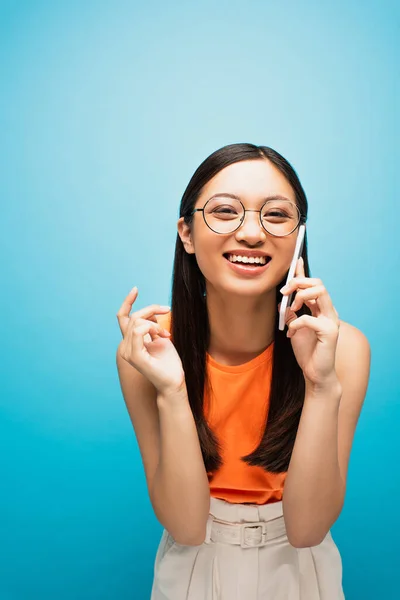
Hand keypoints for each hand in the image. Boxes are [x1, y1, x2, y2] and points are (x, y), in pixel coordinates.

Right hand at [116, 287, 185, 394]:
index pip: (123, 318)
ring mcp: (127, 352)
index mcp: (130, 342)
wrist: (174, 382)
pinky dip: (151, 328)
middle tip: (167, 310)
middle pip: (134, 316)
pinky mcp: (134, 357)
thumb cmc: (169, 363)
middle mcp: (125, 347)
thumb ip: (151, 326)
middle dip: (151, 310)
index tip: (135, 289)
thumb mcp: (160, 338)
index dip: (128, 302)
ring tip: (165, 334)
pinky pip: (138, 331)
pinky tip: (161, 336)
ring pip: (136, 322)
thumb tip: (150, 314)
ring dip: (154, 323)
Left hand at [278, 258, 340, 386]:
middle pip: (318, 283)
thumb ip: (292, 313)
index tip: (295, 260)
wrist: (315, 374)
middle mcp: (329, 311)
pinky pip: (309, 318)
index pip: (313, 285)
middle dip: (299, 282)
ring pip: (319, 292)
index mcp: (321, 309)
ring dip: (301, 296)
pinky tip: (291, 334)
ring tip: (291, 310)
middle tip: (284, 292)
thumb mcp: (295, 327)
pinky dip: (296, 323)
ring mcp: (332, 320)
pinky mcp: (330, 331)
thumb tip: (283, 300)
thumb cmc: (307, 352)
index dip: (304, 272)